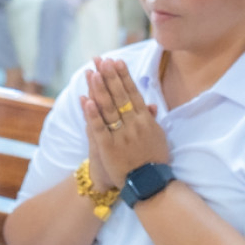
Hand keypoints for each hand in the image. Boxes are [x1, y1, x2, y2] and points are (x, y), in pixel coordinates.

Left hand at [80, 56, 167, 192]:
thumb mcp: (158, 138)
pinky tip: (86, 100)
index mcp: (146, 120)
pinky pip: (100, 128)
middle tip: (102, 59)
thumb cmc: (155, 161)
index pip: (133, 93)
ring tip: (93, 72)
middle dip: (110, 76)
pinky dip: (92, 114)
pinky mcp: (109, 148)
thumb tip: (150, 104)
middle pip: (120, 96)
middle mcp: (134, 125)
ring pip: (109, 108)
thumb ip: (152, 120)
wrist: (149, 185)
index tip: (116, 61)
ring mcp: (121, 135)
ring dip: (100, 89)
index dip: (124, 76)